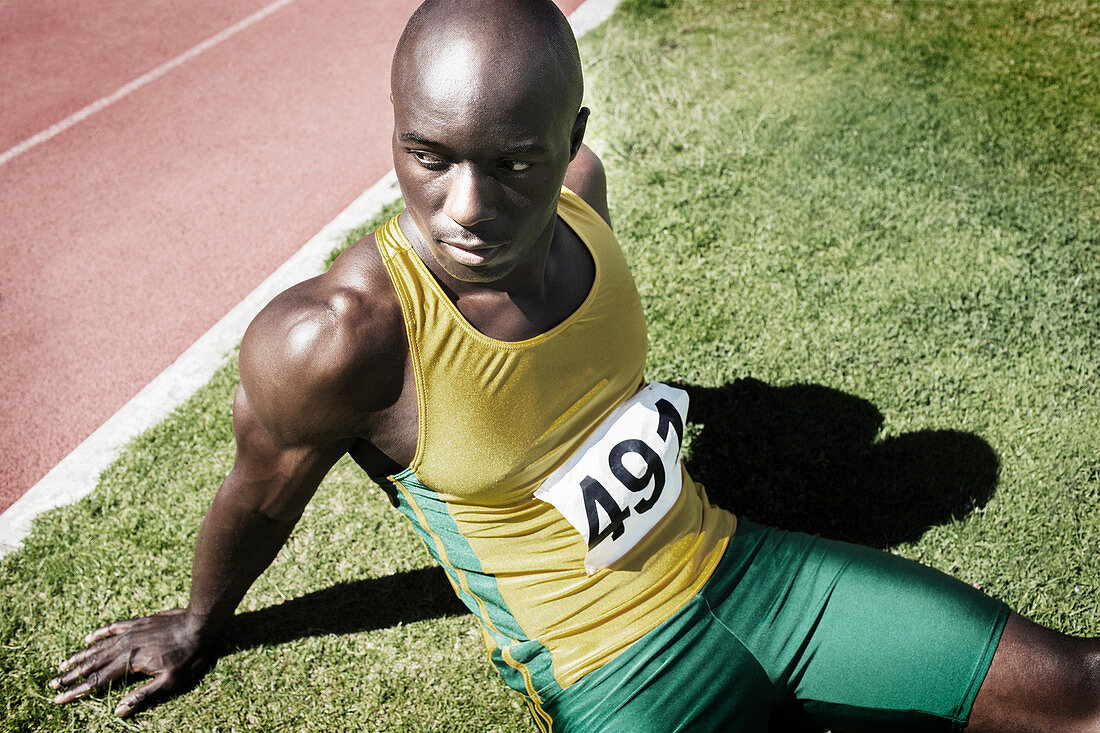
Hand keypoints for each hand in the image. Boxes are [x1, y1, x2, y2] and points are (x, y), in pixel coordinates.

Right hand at [49, 608, 216, 717]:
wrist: (200, 624)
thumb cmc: (189, 656)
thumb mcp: (170, 682)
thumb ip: (143, 696)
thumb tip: (118, 711)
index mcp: (130, 664)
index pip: (97, 681)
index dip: (77, 691)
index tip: (59, 698)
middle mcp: (125, 647)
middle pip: (92, 663)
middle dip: (71, 675)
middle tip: (52, 683)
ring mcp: (131, 633)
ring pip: (98, 646)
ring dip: (80, 656)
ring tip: (62, 664)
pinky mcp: (138, 622)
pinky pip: (113, 627)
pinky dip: (99, 633)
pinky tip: (88, 638)